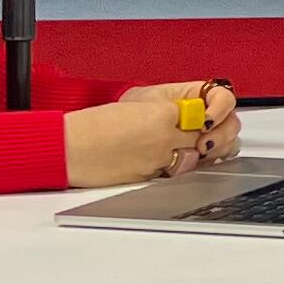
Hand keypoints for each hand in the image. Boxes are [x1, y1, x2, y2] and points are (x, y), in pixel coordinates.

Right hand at [66, 82, 241, 186]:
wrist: (69, 148)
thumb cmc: (93, 126)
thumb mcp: (135, 105)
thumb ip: (167, 111)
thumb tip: (190, 117)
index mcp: (162, 111)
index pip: (207, 112)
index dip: (212, 115)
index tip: (209, 116)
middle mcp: (165, 135)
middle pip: (209, 137)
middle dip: (214, 137)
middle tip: (208, 136)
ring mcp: (159, 159)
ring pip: (197, 159)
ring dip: (196, 156)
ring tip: (188, 149)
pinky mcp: (151, 178)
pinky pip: (176, 175)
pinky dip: (176, 170)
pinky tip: (169, 164)